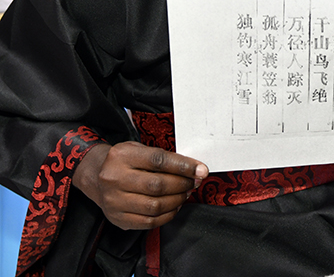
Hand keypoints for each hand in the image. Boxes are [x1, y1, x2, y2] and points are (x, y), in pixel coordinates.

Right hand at [72, 141, 208, 229]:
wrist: (95, 176)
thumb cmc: (123, 160)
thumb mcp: (137, 149)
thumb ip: (161, 157)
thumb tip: (191, 168)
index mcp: (122, 156)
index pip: (159, 161)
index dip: (183, 166)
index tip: (201, 169)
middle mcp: (115, 179)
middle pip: (157, 185)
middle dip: (182, 184)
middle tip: (194, 181)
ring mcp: (115, 201)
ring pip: (154, 206)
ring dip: (177, 200)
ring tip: (185, 192)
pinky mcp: (118, 219)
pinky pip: (148, 222)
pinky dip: (167, 215)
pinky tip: (174, 205)